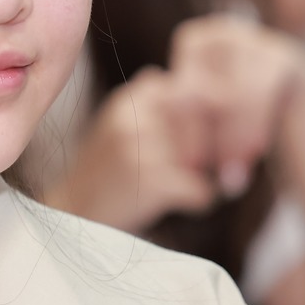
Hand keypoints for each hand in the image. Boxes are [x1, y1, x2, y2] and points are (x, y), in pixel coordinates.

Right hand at [47, 16, 304, 233]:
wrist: (70, 213)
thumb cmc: (112, 172)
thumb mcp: (133, 123)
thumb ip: (172, 107)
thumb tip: (233, 98)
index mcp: (138, 93)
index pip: (204, 90)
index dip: (219, 118)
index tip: (221, 139)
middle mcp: (135, 110)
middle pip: (210, 121)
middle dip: (219, 145)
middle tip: (215, 166)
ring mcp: (138, 143)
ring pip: (207, 155)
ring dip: (209, 173)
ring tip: (193, 182)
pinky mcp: (146, 179)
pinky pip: (199, 188)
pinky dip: (199, 199)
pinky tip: (183, 202)